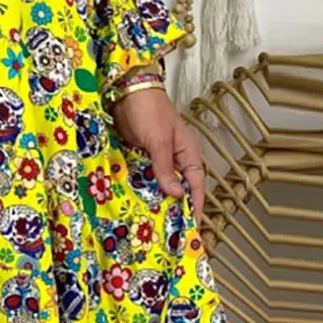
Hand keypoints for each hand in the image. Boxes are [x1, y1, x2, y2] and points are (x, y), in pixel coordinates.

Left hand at [110, 86, 204, 225]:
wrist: (126, 90)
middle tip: (169, 232)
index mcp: (187, 154)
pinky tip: (134, 202)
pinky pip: (142, 176)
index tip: (193, 228)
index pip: (195, 187)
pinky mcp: (139, 155)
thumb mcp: (158, 142)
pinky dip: (139, 187)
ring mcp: (155, 157)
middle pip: (177, 188)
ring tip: (151, 223)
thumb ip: (165, 169)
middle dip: (174, 207)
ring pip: (158, 184)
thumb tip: (177, 195)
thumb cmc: (149, 110)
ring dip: (155, 199)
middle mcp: (173, 158)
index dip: (195, 207)